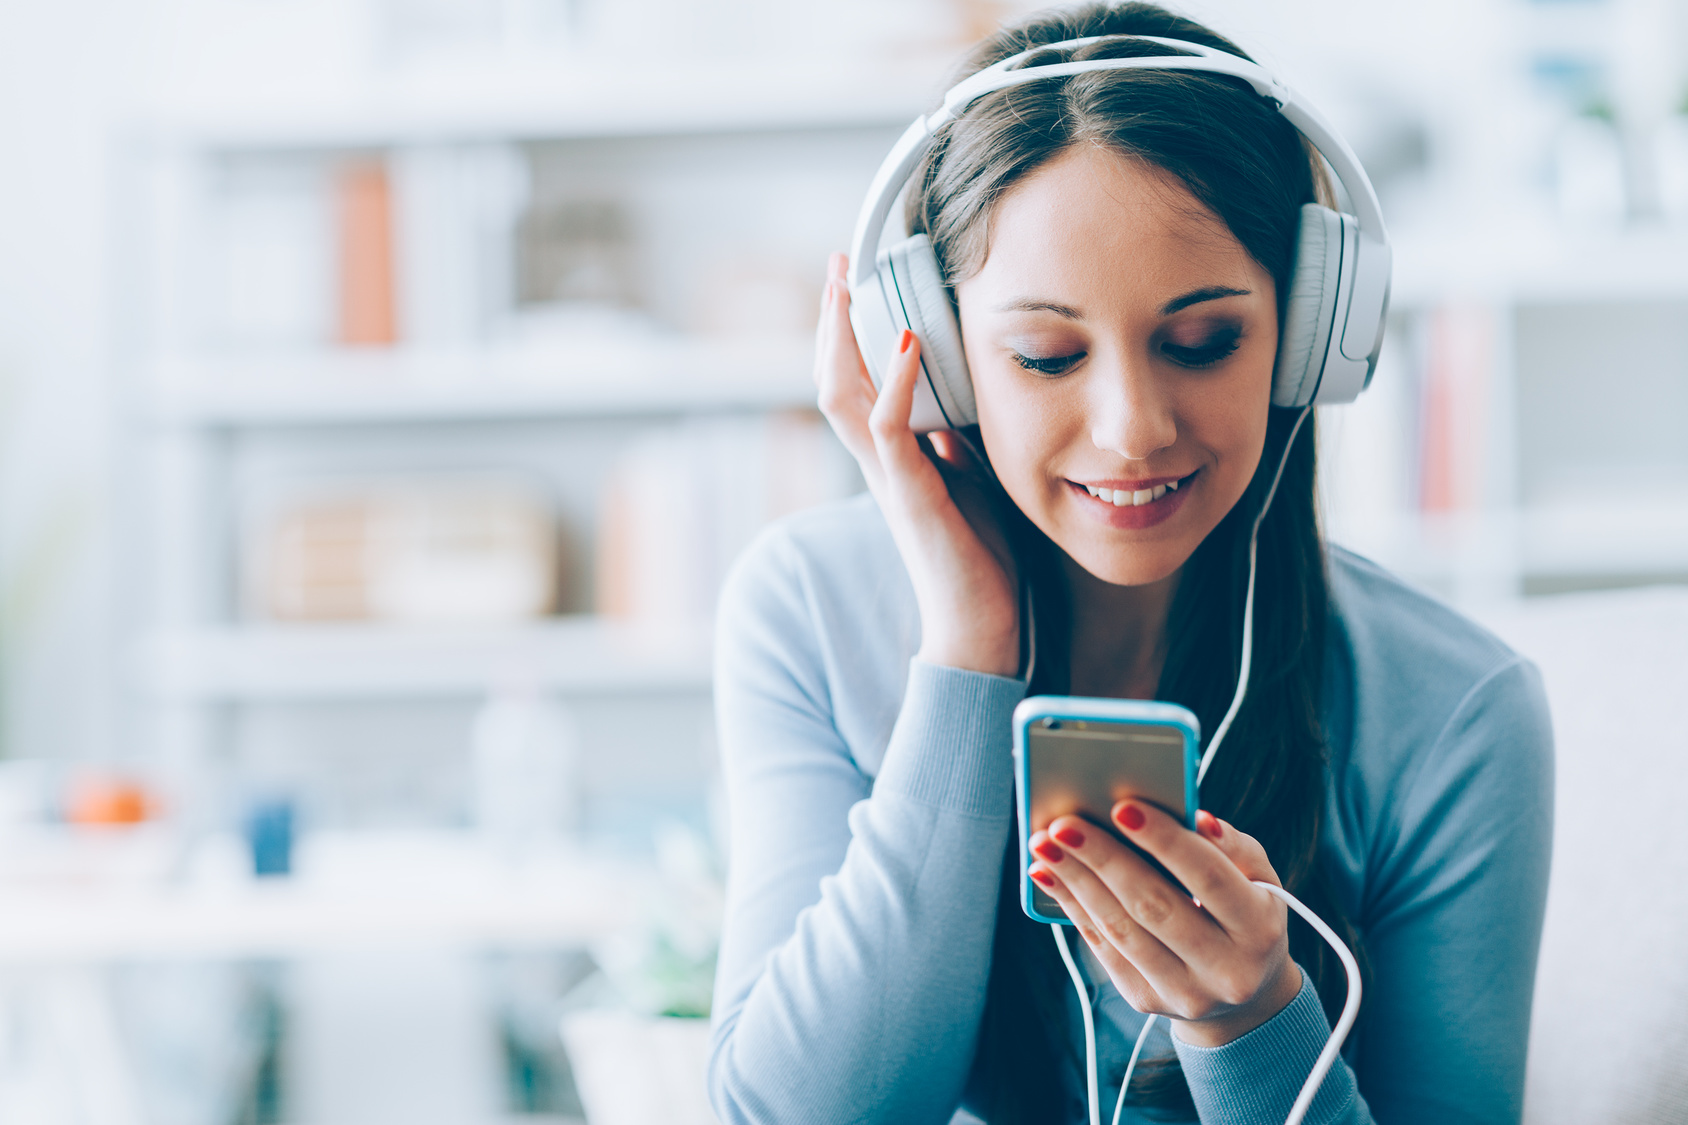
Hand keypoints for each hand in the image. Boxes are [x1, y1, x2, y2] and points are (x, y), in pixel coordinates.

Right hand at [813, 253, 1018, 677]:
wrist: (980, 625)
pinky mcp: (908, 493)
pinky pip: (886, 428)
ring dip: (842, 336)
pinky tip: (902, 340)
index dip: (847, 333)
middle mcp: (878, 463)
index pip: (854, 384)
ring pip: (841, 396)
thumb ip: (954, 447)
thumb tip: (951, 415)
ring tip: (848, 284)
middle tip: (837, 261)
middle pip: (831, 378)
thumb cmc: (980, 559)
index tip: (853, 281)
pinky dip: (891, 381)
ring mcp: (887, 478)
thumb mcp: (972, 483)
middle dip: (831, 318)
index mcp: (892, 459)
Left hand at [1027, 804, 1300, 1046]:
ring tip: (1044, 844)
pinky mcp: (1146, 1000)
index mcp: (1260, 929)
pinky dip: (1072, 906)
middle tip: (1063, 824)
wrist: (1244, 992)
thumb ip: (1232, 845)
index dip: (1165, 841)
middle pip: (1154, 906)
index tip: (1122, 806)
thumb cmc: (1246, 911)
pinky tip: (1049, 874)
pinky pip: (1102, 948)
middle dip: (1103, 859)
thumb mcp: (1259, 877)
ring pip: (1120, 930)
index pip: (1209, 877)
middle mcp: (1226, 970)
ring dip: (1075, 882)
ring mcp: (1184, 992)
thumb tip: (1196, 817)